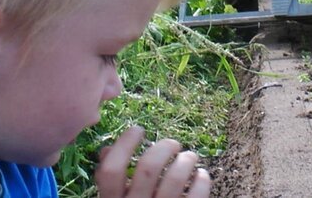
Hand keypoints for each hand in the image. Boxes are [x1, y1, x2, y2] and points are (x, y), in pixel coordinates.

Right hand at [95, 126, 210, 197]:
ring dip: (186, 161)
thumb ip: (109, 182)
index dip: (124, 145)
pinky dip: (202, 182)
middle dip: (164, 148)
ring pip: (174, 179)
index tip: (138, 130)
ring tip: (190, 156)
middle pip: (147, 168)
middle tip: (173, 143)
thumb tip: (108, 149)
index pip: (111, 170)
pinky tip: (202, 176)